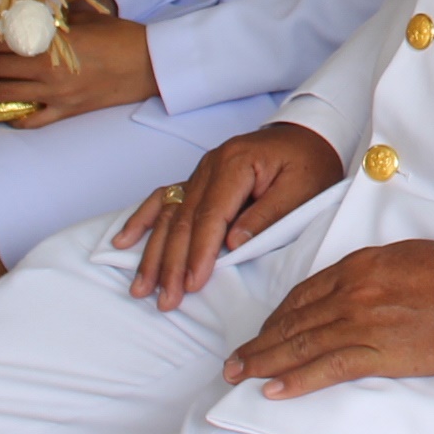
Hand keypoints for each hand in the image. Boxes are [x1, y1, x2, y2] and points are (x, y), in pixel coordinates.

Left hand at [0, 0, 155, 122]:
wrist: (149, 65)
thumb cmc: (122, 37)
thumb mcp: (87, 17)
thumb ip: (58, 15)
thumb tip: (38, 6)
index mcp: (49, 44)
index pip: (0, 43)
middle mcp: (45, 71)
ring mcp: (55, 94)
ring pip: (4, 95)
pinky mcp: (67, 110)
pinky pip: (36, 119)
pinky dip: (19, 118)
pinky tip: (5, 117)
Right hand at [121, 120, 343, 308]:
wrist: (309, 135)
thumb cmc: (310, 163)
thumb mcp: (302, 188)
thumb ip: (267, 215)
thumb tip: (233, 245)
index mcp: (236, 163)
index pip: (211, 216)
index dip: (200, 253)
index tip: (192, 284)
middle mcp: (211, 165)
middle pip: (184, 220)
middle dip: (171, 263)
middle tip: (165, 299)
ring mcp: (201, 171)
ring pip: (169, 215)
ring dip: (153, 253)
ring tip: (141, 286)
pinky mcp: (197, 178)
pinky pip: (163, 198)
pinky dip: (142, 220)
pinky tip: (123, 242)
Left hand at [221, 239, 433, 397]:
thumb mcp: (405, 257)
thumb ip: (372, 273)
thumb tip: (352, 290)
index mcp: (358, 266)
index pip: (303, 295)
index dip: (277, 317)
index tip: (263, 332)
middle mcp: (351, 293)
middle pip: (293, 321)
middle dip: (259, 343)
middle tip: (233, 362)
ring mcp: (362, 323)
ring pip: (300, 345)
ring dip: (265, 363)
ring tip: (241, 376)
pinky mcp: (378, 353)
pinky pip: (327, 368)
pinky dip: (296, 380)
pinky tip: (274, 390)